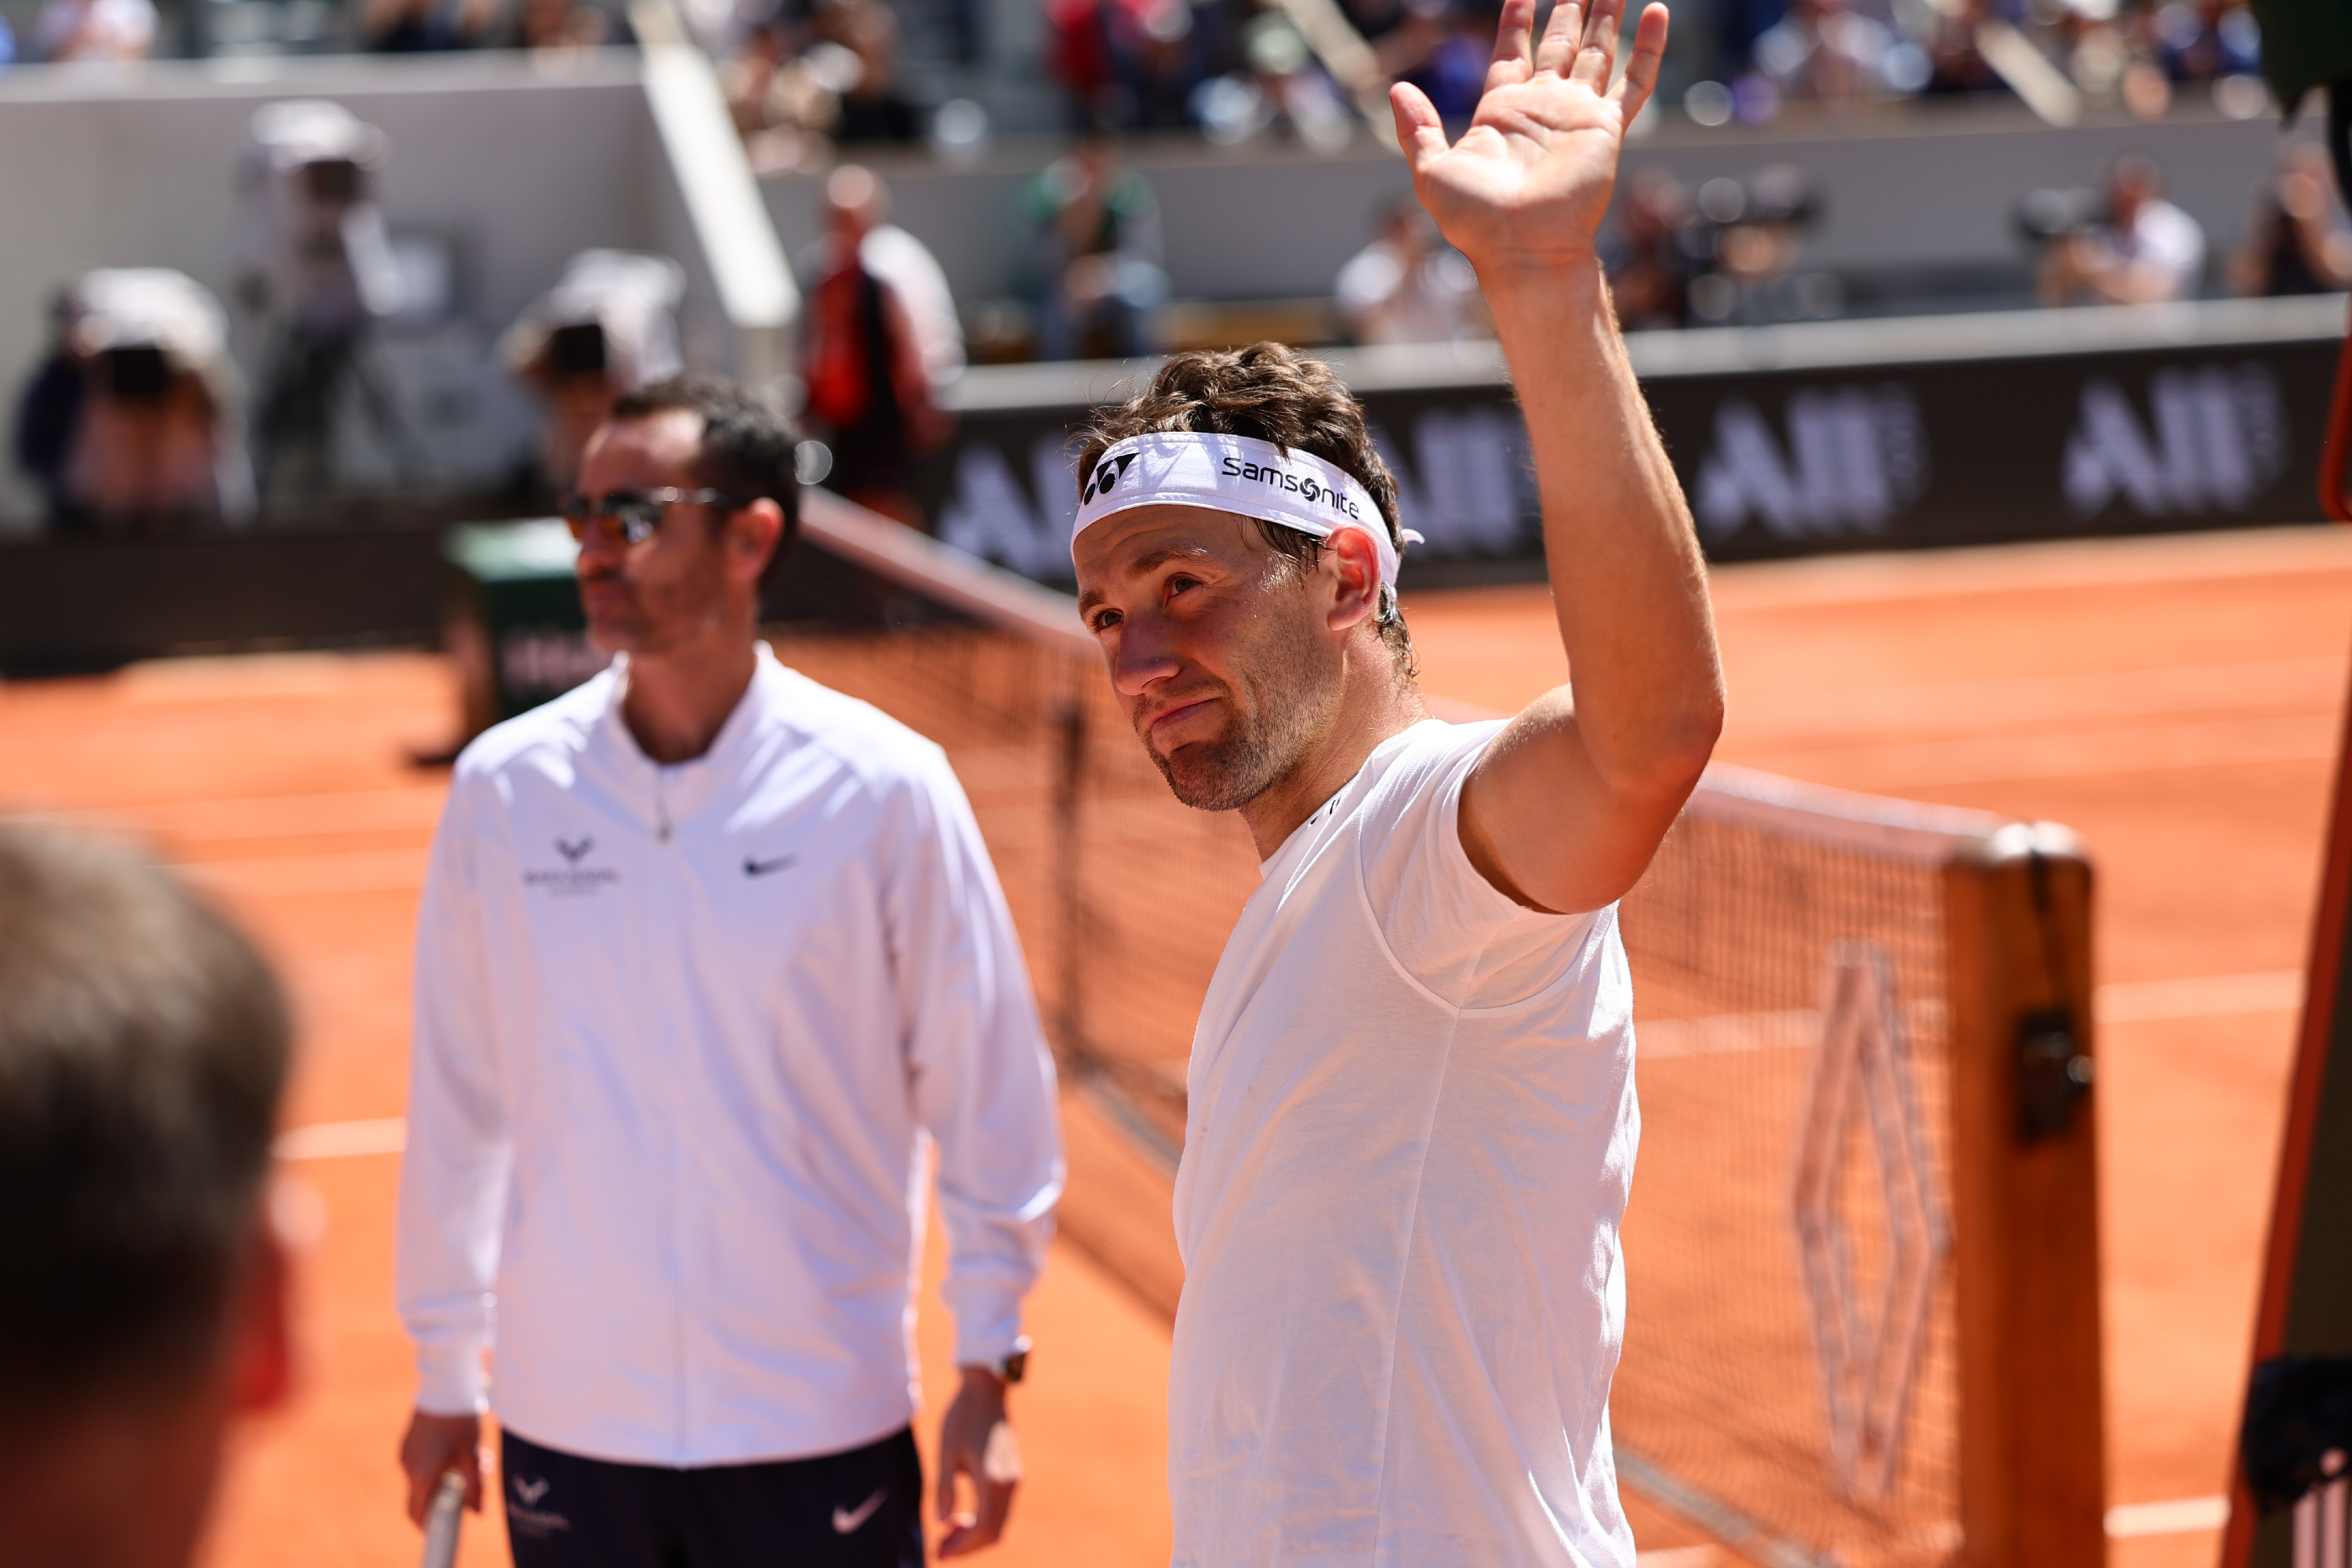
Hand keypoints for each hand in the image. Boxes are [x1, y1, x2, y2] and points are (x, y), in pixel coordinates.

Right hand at [399, 1408, 487, 1526]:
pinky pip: (422, 1462)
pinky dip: (440, 1464)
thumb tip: (478, 1512)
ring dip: (449, 1476)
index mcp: (421, 1475)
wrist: (445, 1384)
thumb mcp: (471, 1454)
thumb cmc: (459, 1419)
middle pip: (424, 1495)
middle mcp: (408, 1467)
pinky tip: (463, 1448)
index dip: (432, 1523)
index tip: (449, 1523)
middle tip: (477, 1482)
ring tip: (479, 1458)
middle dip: (450, 1496)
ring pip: (426, 1477)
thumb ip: (474, 1486)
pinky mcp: (409, 1441)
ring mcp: (406, 1453)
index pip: (418, 1513)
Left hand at [935, 1367, 1020, 1556]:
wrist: (987, 1390)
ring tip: (947, 1532)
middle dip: (967, 1545)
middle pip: (994, 1532)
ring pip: (999, 1522)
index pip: (982, 1529)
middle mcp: (1009, 1484)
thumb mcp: (946, 1453)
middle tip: (940, 1548)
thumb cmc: (963, 1417)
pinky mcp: (1013, 1473)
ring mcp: (1014, 1479)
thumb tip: (941, 1521)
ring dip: (974, 1533)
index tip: (939, 1552)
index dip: (961, 1546)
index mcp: (993, 1480)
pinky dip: (983, 1519)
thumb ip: (944, 1489)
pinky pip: (1001, 1508)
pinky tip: (961, 1516)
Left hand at [1390, 0, 1668, 277]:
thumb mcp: (1431, 171)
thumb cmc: (1475, 220)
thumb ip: (1417, 129)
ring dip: (1606, 16)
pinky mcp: (1605, 128)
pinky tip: (1658, 12)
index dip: (1518, 18)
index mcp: (1501, 109)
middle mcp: (1542, 106)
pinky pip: (1634, 81)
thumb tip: (1396, 89)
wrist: (1522, 249)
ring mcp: (1576, 115)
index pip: (1512, 49)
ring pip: (1597, 51)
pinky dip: (1649, 47)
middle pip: (1558, 43)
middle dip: (1568, 7)